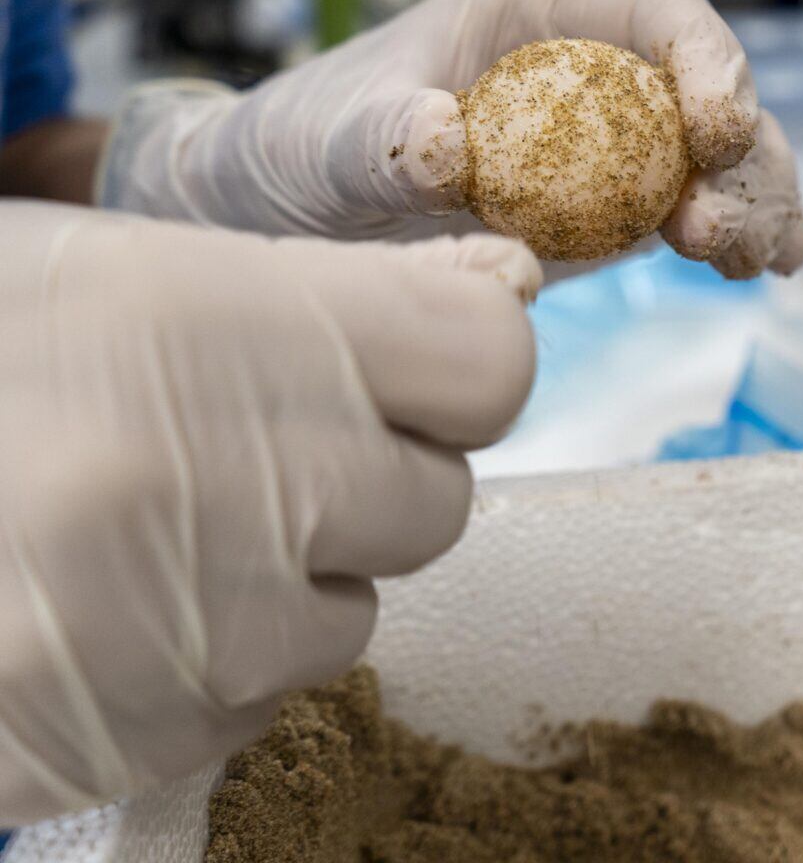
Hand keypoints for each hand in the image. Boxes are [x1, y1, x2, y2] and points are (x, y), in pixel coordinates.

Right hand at [0, 202, 538, 821]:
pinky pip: (259, 699)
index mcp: (237, 332)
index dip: (447, 362)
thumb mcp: (100, 269)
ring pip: (351, 611)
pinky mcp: (158, 744)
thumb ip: (318, 293)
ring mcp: (211, 637)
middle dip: (358, 474)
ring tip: (131, 526)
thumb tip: (499, 291)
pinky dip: (206, 662)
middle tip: (229, 441)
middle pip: (436, 498)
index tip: (394, 360)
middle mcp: (253, 492)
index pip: (490, 365)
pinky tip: (92, 608)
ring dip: (283, 576)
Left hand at [95, 0, 802, 279]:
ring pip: (726, 155)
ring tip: (749, 262)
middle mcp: (596, 61)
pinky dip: (745, 232)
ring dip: (756, 201)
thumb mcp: (330, 141)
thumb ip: (383, 139)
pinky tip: (769, 267)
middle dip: (741, 156)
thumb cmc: (305, 148)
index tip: (716, 130)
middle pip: (709, 88)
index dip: (705, 61)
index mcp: (537, 9)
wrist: (288, 216)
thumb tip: (445, 143)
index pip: (653, 10)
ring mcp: (619, 134)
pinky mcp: (622, 201)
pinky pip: (704, 205)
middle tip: (713, 234)